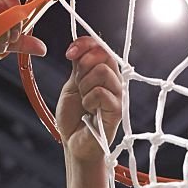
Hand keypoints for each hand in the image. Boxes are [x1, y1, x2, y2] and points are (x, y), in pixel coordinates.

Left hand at [56, 37, 121, 161]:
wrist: (73, 143)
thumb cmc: (73, 117)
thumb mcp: (71, 86)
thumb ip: (78, 67)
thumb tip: (79, 47)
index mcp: (103, 72)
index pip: (100, 47)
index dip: (85, 44)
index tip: (70, 53)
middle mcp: (114, 81)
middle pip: (104, 54)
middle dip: (83, 67)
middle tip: (78, 86)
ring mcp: (117, 95)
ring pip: (102, 72)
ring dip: (85, 86)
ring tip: (84, 101)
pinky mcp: (118, 110)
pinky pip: (102, 92)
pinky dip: (89, 100)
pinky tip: (89, 111)